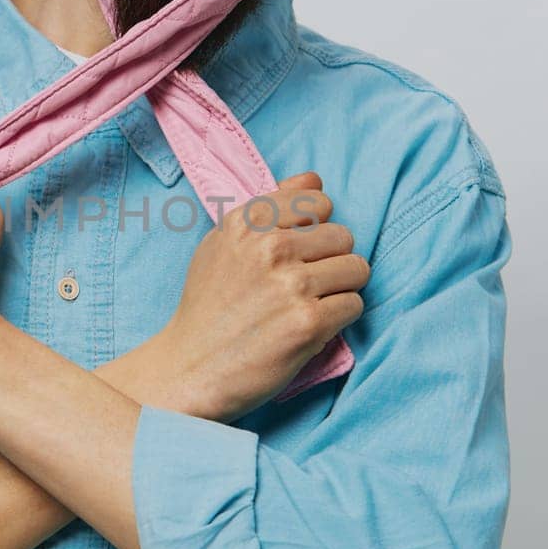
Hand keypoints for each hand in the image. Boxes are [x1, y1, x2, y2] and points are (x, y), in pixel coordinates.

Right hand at [156, 172, 369, 421]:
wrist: (191, 368)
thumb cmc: (208, 307)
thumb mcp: (222, 245)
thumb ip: (267, 210)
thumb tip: (313, 180)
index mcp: (247, 222)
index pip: (317, 199)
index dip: (315, 228)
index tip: (298, 251)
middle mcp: (269, 247)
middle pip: (343, 235)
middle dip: (331, 260)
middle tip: (304, 286)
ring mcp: (291, 284)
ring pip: (356, 268)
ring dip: (340, 289)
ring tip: (310, 305)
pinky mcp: (308, 322)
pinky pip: (355, 304)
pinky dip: (338, 318)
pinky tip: (310, 327)